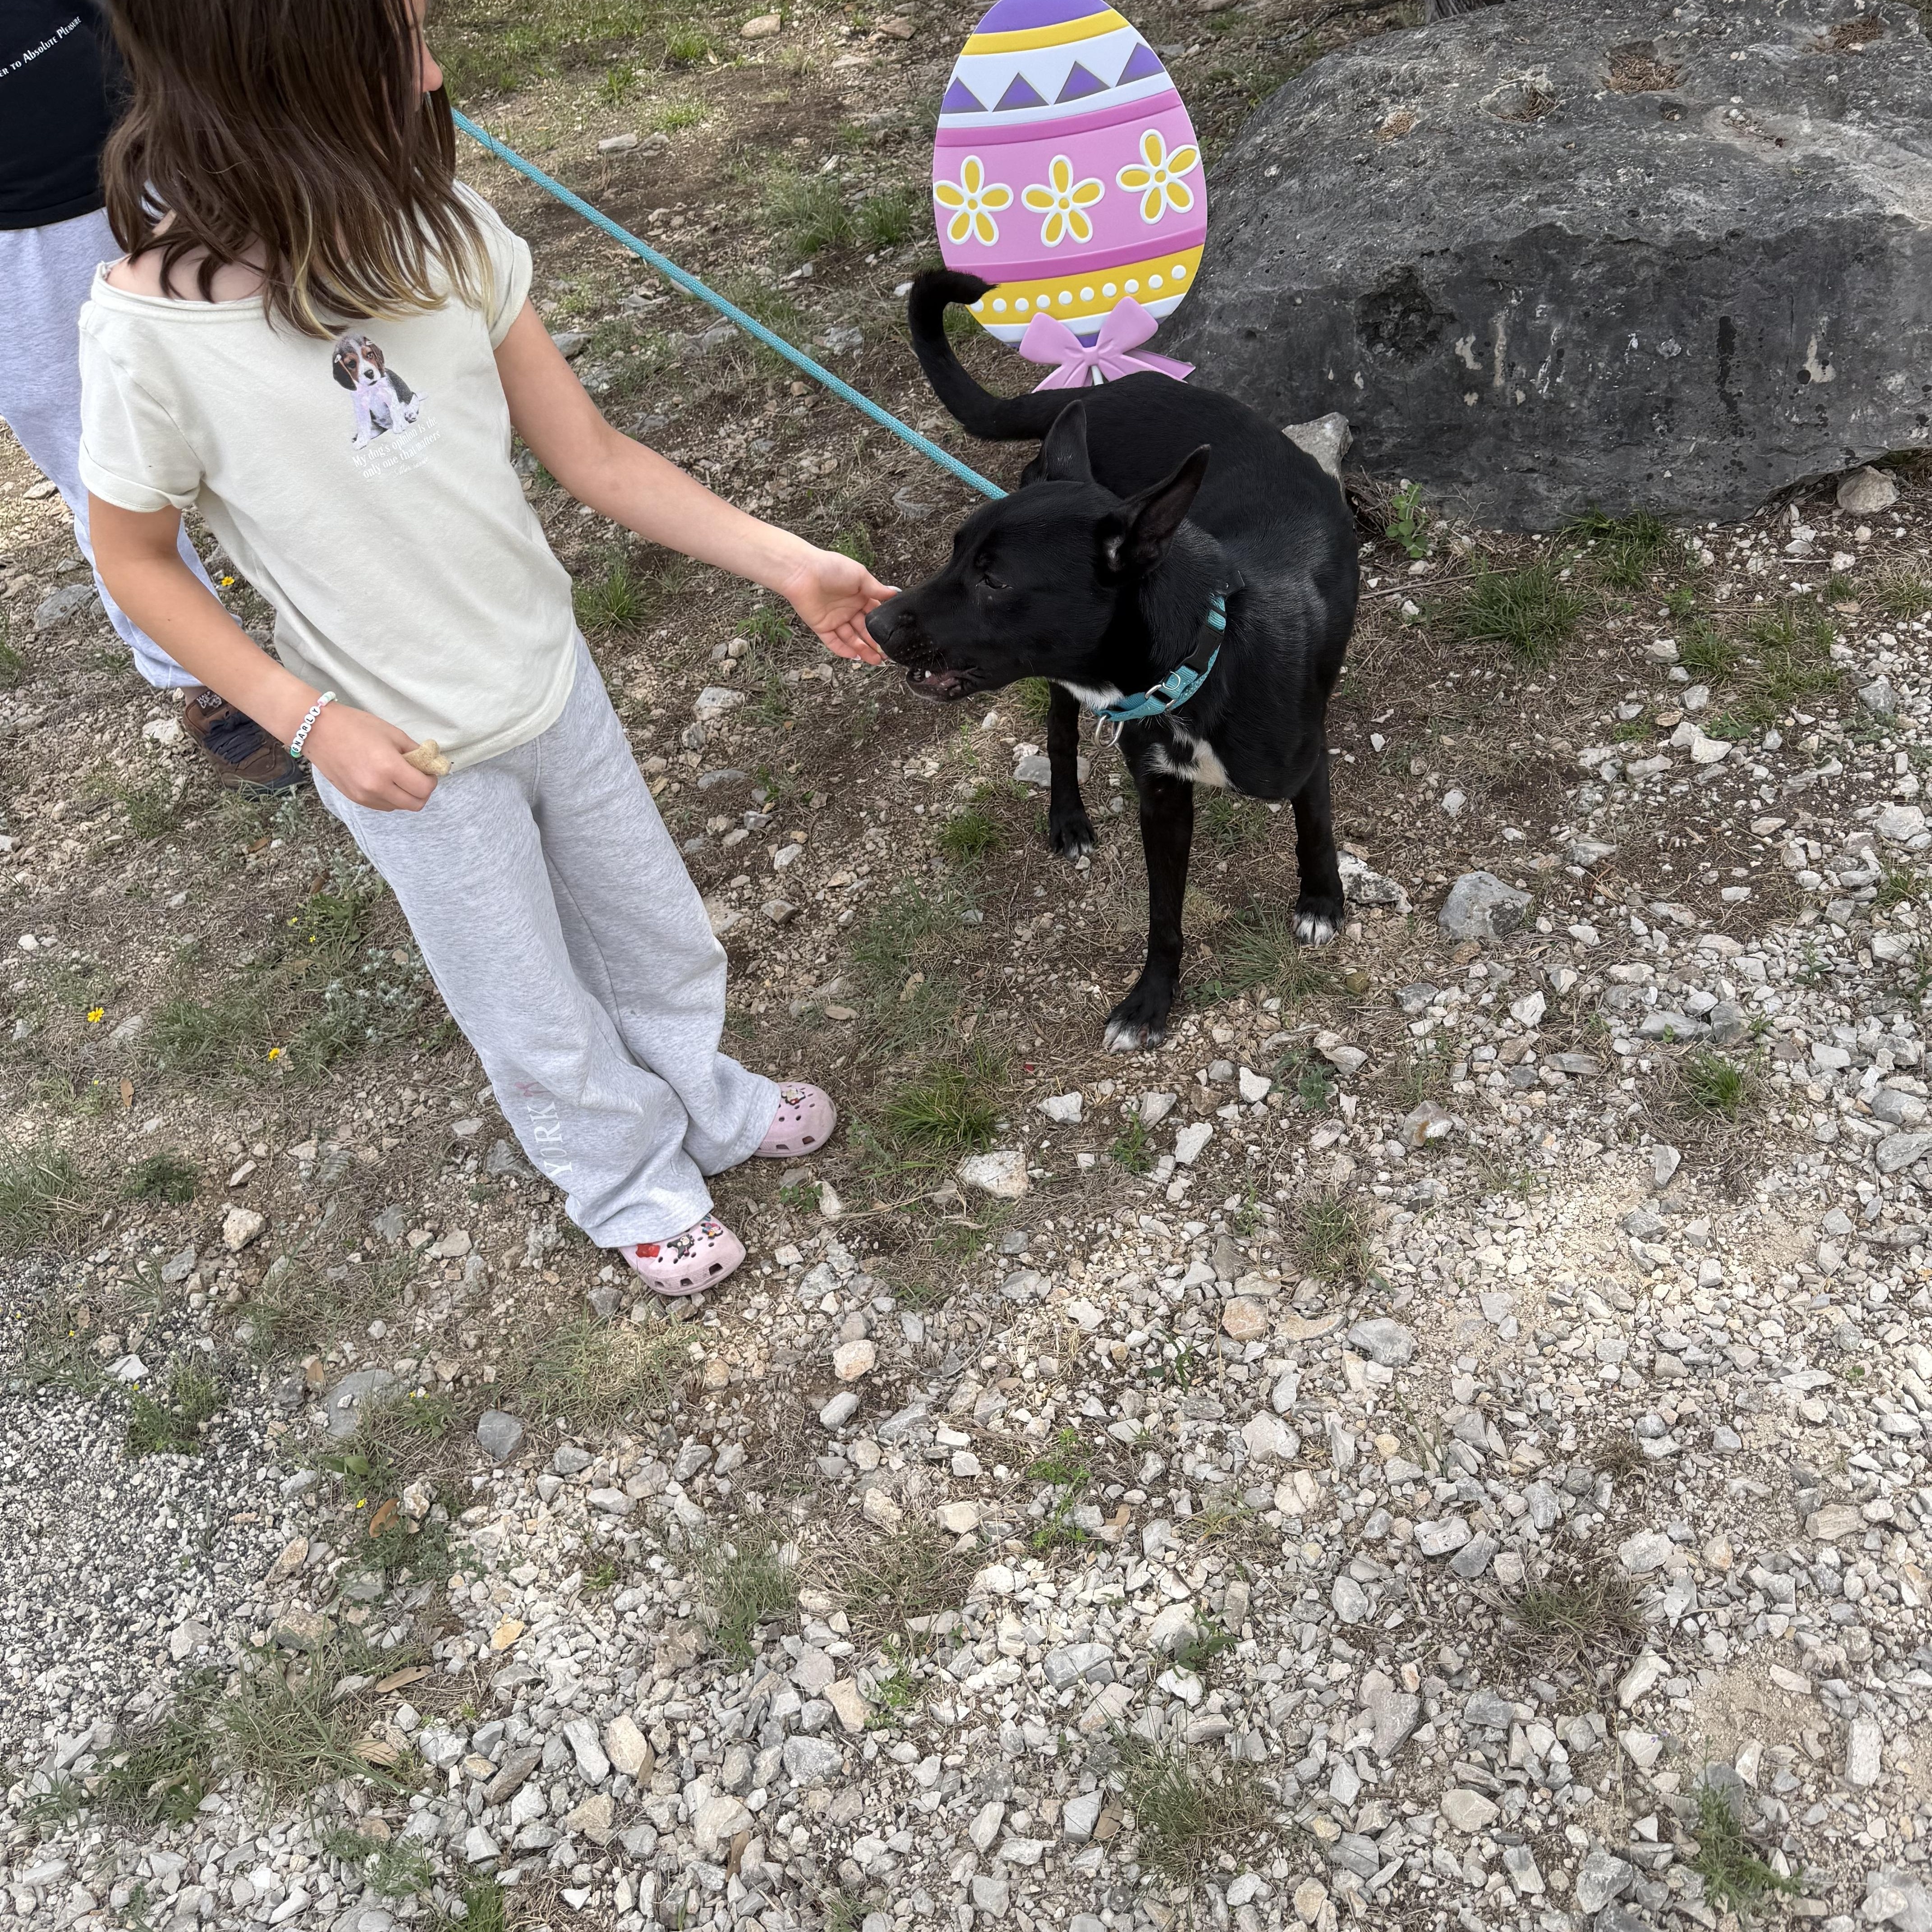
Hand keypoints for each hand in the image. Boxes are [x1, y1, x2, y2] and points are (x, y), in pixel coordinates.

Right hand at [302, 703, 439, 811]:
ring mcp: (364, 796)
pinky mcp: (355, 799)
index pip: (424, 789)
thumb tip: (431, 764)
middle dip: (422, 791)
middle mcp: (377, 787)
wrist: (318, 731)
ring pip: (399, 807)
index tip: (428, 771)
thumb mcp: (393, 734)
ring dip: (406, 795)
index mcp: (388, 768)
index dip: (431, 780)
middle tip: (418, 776)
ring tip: (398, 776)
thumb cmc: (356, 726)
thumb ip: (415, 752)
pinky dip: (390, 797)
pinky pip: (383, 805)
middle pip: (415, 804)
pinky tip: (384, 780)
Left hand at [776, 546, 895, 665]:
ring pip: (851, 638)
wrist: (803, 572)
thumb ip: (877, 589)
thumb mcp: (860, 575)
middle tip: (885, 654)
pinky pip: (833, 642)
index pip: (874, 614)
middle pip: (864, 629)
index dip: (883, 626)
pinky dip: (843, 650)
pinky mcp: (821, 626)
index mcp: (859, 595)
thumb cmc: (831, 568)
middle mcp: (848, 608)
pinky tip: (855, 656)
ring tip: (875, 660)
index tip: (893, 637)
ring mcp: (835, 618)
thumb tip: (894, 594)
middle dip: (874, 642)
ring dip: (863, 649)